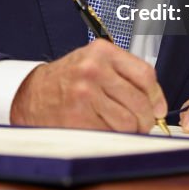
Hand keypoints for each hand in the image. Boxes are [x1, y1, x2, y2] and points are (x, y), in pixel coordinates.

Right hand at [10, 40, 166, 132]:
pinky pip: (110, 134)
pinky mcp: (78, 117)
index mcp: (102, 52)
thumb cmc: (66, 79)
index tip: (157, 107)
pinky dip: (112, 136)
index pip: (146, 75)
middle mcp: (93, 70)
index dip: (156, 96)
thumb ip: (124, 74)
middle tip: (140, 123)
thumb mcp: (94, 62)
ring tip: (119, 126)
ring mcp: (85, 94)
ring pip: (128, 122)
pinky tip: (103, 128)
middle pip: (140, 102)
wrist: (31, 93)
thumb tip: (156, 103)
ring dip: (129, 130)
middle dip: (145, 119)